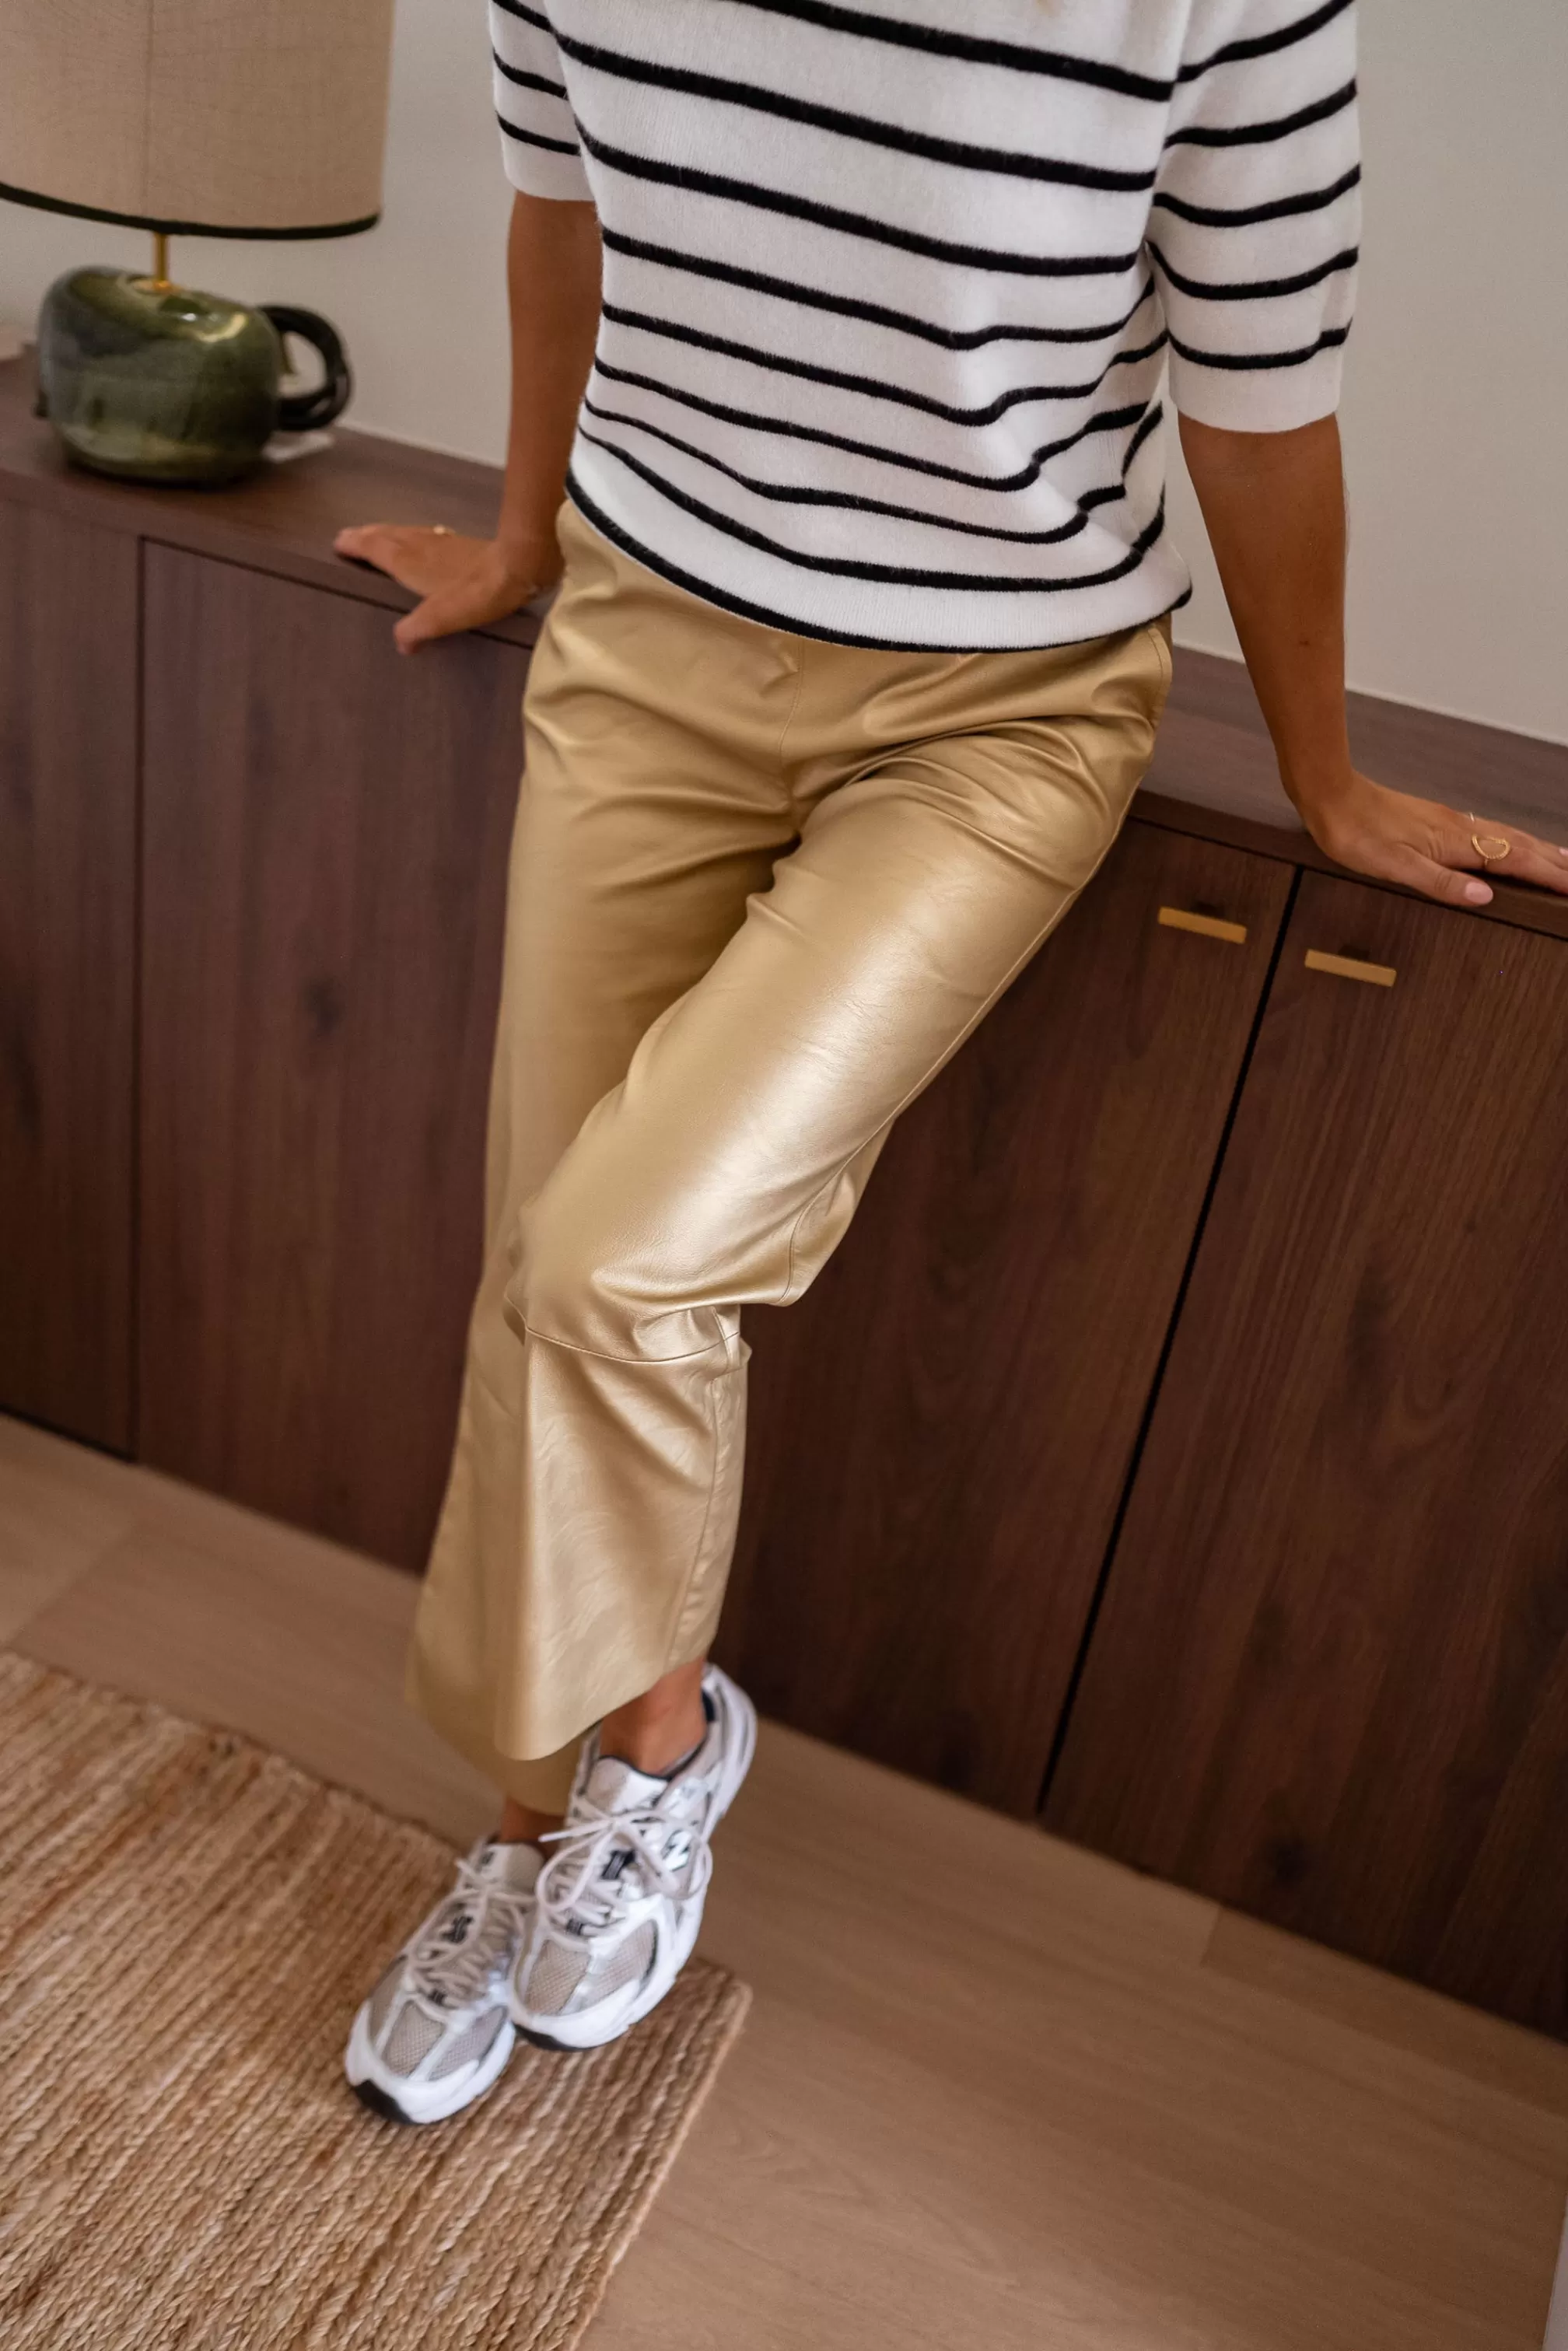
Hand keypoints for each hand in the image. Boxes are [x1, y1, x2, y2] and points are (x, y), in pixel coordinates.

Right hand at [332, 523, 546, 653]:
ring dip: (388, 533)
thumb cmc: (478, 592)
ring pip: (406, 533)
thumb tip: (401, 642)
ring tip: (378, 536)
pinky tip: (424, 542)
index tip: (339, 543)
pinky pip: (427, 536)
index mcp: (408, 561)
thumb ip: (416, 629)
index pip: (374, 548)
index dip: (355, 545)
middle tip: (350, 536)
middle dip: (366, 535)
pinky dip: (413, 536)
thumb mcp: (440, 617)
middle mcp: (421, 546)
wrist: (518, 567)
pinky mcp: (463, 545)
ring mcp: (443, 542)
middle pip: (386, 535)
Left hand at [1297, 772, 1567, 909]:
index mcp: (1452, 842)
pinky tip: (1504, 843)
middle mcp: (1456, 828)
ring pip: (1503, 836)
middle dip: (1550, 862)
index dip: (1544, 875)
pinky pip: (1484, 831)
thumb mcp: (1394, 867)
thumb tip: (1484, 897)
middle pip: (1516, 845)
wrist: (1330, 795)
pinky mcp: (1433, 819)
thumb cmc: (1355, 832)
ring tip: (1558, 858)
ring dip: (1534, 849)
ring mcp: (1446, 822)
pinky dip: (1506, 840)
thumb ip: (1441, 882)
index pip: (1512, 861)